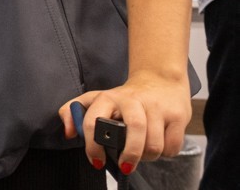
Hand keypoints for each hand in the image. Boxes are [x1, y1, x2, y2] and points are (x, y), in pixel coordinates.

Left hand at [60, 72, 190, 172]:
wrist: (159, 79)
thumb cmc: (125, 97)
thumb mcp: (96, 99)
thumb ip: (74, 112)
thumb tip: (68, 133)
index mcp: (107, 98)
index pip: (94, 121)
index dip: (93, 146)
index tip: (97, 161)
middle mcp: (132, 100)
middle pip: (134, 130)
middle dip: (130, 154)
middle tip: (126, 166)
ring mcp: (156, 107)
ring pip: (154, 144)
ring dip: (148, 156)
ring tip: (143, 153)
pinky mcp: (177, 115)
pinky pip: (172, 146)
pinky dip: (166, 152)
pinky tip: (160, 144)